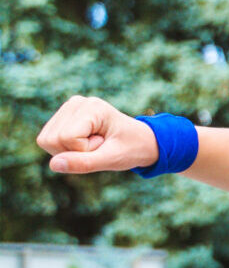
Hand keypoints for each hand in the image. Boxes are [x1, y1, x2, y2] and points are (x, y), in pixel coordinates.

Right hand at [39, 96, 157, 174]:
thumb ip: (83, 163)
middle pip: (51, 140)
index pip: (65, 138)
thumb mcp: (112, 160)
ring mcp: (68, 108)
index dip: (83, 150)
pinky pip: (48, 140)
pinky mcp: (63, 116)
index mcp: (92, 107)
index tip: (104, 144)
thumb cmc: (132, 149)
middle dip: (74, 151)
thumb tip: (53, 164)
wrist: (141, 141)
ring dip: (70, 151)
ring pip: (46, 140)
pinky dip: (66, 148)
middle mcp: (76, 103)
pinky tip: (85, 141)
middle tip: (100, 145)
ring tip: (95, 143)